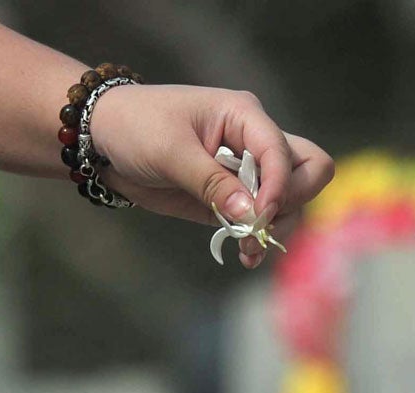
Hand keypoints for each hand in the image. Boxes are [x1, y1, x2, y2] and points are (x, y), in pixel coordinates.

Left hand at [87, 84, 332, 269]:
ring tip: (247, 249)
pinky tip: (246, 255)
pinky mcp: (232, 198)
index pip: (285, 152)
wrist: (106, 140)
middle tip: (258, 223)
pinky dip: (259, 238)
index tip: (259, 215)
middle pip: (308, 170)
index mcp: (244, 116)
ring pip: (291, 200)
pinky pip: (262, 220)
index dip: (280, 186)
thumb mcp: (170, 152)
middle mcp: (254, 141)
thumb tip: (251, 215)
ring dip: (276, 227)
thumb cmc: (136, 127)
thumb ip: (212, 183)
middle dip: (291, 201)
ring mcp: (246, 171)